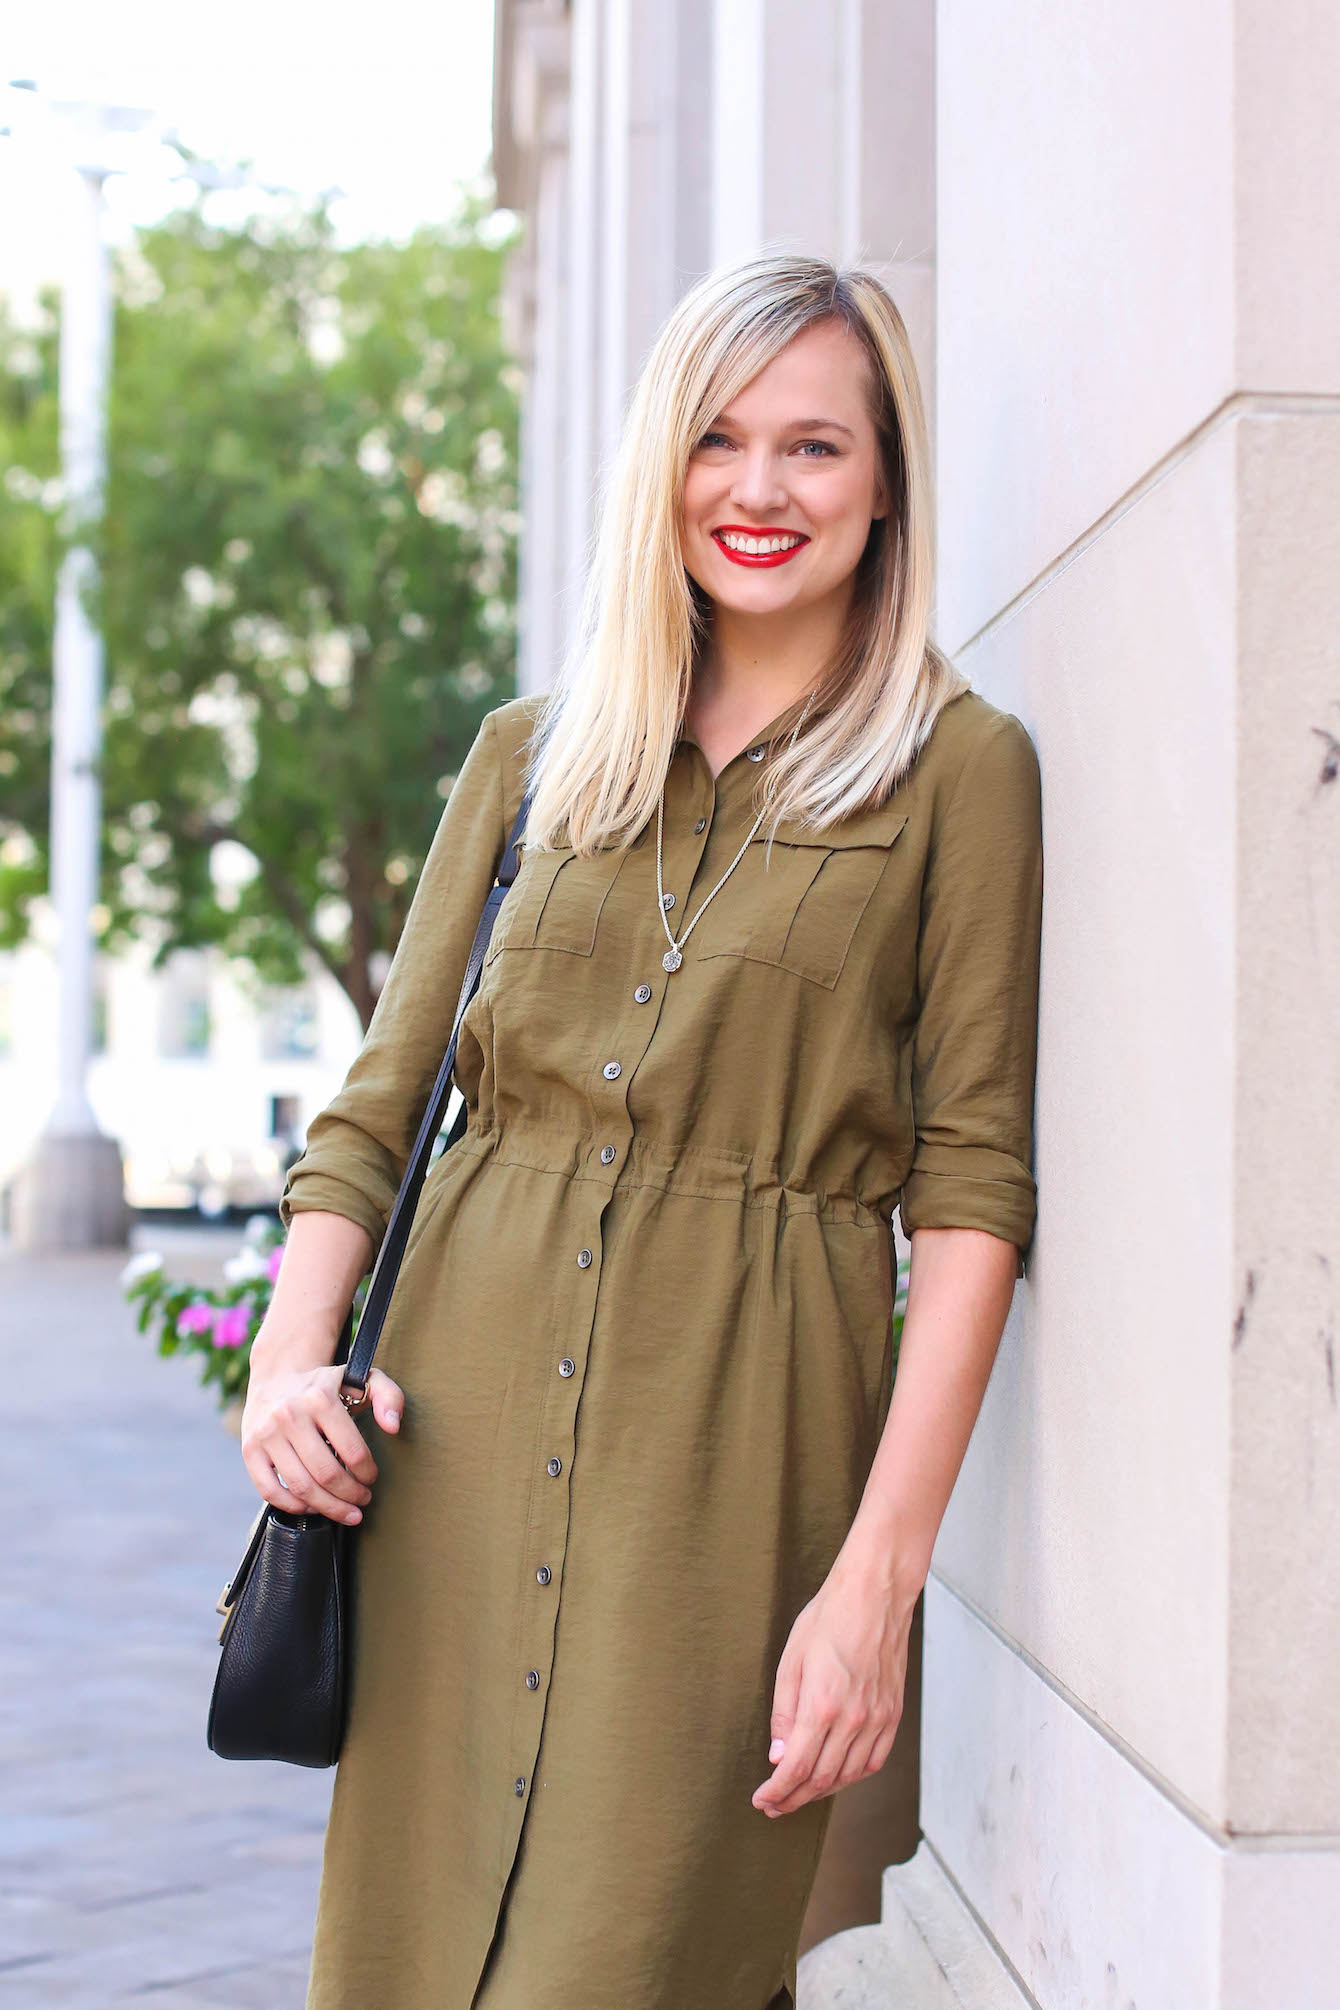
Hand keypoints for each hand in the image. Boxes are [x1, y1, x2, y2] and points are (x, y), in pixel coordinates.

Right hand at [240, 1362, 404, 1523]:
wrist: (278, 1375)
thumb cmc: (327, 1384)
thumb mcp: (363, 1379)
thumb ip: (389, 1396)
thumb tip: (393, 1426)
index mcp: (321, 1399)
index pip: (352, 1452)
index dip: (367, 1474)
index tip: (371, 1478)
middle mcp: (290, 1416)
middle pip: (327, 1475)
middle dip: (351, 1496)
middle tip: (362, 1500)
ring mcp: (266, 1434)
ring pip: (301, 1488)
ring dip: (328, 1508)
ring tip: (345, 1511)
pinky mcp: (250, 1450)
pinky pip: (270, 1492)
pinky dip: (294, 1507)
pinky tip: (312, 1506)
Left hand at [751, 1552, 915, 1817]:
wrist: (876, 1594)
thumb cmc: (829, 1618)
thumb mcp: (791, 1660)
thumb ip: (784, 1713)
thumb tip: (778, 1756)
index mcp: (823, 1705)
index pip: (796, 1768)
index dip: (777, 1791)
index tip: (763, 1800)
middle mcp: (854, 1719)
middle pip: (822, 1779)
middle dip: (794, 1798)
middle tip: (776, 1805)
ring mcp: (878, 1718)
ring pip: (849, 1776)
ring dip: (822, 1791)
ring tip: (801, 1793)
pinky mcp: (893, 1714)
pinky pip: (874, 1761)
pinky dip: (853, 1776)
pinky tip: (837, 1775)